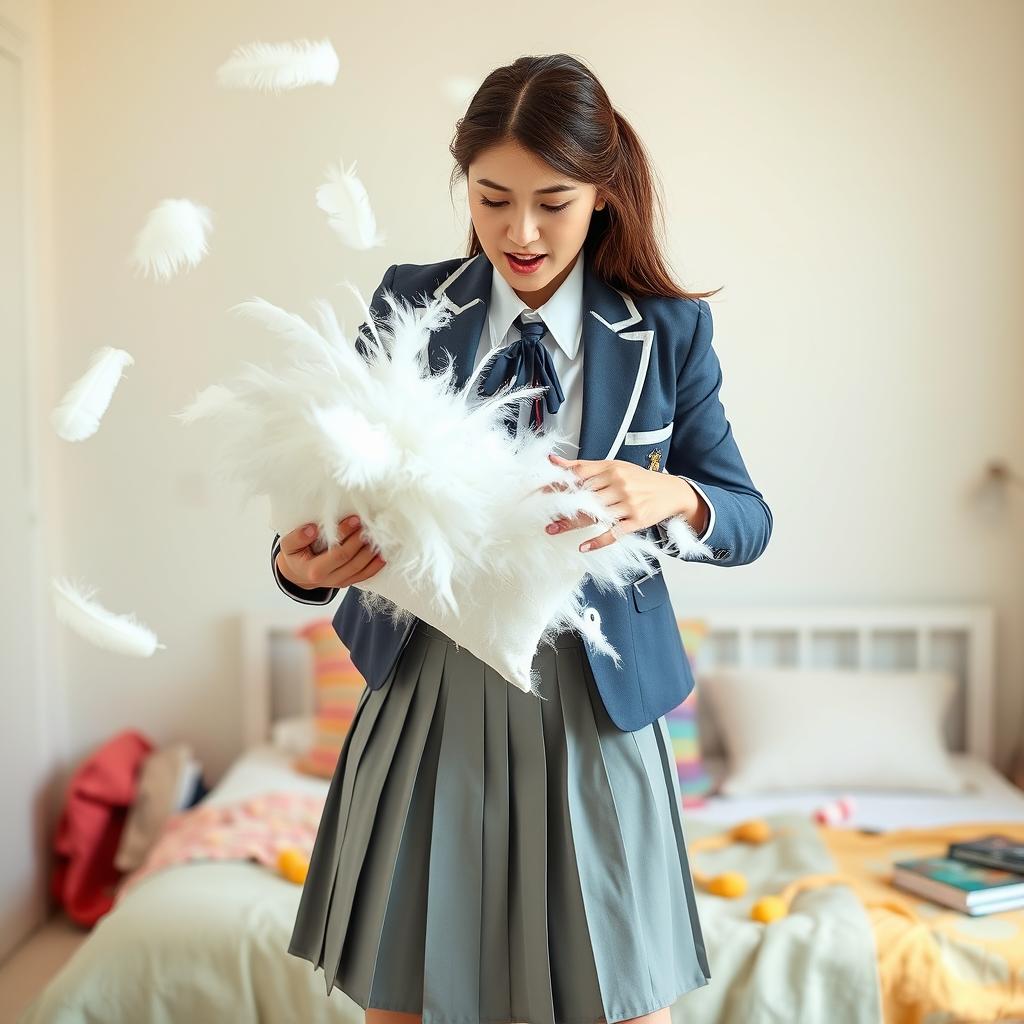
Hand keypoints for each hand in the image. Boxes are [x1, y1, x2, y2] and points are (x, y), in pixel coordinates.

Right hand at [276, 516, 386, 588]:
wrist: (297, 574)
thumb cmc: (295, 555)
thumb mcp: (288, 546)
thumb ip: (297, 537)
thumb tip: (312, 529)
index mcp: (314, 570)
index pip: (336, 553)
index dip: (347, 536)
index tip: (356, 519)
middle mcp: (328, 579)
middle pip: (352, 560)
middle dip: (362, 541)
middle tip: (370, 525)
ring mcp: (339, 583)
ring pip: (361, 569)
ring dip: (372, 553)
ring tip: (379, 536)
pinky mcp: (347, 583)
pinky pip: (364, 576)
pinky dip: (375, 566)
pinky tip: (383, 555)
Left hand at [543, 453, 703, 551]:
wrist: (672, 492)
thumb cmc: (638, 480)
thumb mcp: (613, 467)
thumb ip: (582, 466)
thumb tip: (552, 461)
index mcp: (611, 469)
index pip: (579, 475)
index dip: (558, 483)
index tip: (538, 491)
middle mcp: (619, 485)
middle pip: (585, 496)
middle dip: (562, 505)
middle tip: (541, 513)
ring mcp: (628, 504)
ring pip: (596, 514)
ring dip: (572, 523)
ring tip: (552, 529)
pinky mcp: (637, 521)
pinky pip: (615, 532)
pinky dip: (598, 540)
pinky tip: (583, 546)